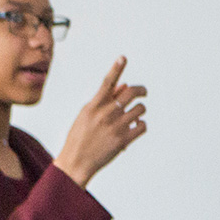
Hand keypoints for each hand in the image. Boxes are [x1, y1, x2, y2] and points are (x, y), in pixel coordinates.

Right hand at [53, 56, 147, 187]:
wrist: (76, 161)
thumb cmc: (81, 136)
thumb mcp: (87, 115)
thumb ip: (105, 100)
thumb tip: (125, 86)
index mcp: (94, 105)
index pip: (107, 83)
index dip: (116, 69)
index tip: (123, 58)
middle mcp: (106, 113)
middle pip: (131, 92)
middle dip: (141, 90)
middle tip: (143, 92)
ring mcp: (116, 126)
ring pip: (140, 109)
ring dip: (139, 111)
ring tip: (132, 117)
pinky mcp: (124, 140)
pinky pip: (143, 126)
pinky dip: (141, 126)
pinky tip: (135, 128)